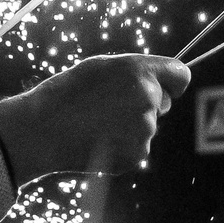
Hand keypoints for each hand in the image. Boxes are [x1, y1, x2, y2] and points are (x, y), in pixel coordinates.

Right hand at [0, 54, 190, 180]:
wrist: (42, 131)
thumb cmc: (66, 94)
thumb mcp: (100, 67)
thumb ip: (134, 72)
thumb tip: (158, 83)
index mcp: (140, 72)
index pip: (181, 75)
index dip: (172, 81)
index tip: (165, 87)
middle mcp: (148, 99)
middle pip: (163, 102)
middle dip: (145, 104)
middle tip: (109, 107)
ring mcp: (145, 130)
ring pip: (147, 126)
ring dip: (130, 126)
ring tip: (97, 125)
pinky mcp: (137, 155)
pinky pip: (137, 147)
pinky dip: (122, 146)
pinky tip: (98, 141)